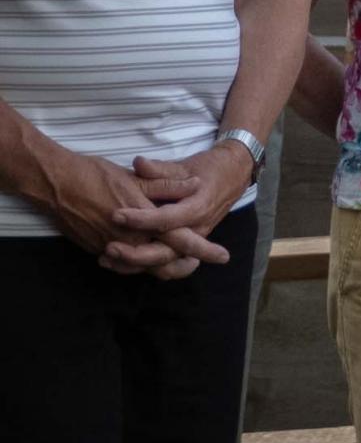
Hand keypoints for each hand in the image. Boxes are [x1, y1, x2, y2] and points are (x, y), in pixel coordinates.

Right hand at [26, 140, 231, 279]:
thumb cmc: (95, 174)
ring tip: (181, 262)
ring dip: (164, 266)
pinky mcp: (97, 249)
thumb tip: (194, 184)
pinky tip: (147, 258)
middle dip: (186, 265)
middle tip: (202, 263)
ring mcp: (112, 247)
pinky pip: (124, 265)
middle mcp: (130, 239)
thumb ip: (165, 184)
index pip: (181, 239)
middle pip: (165, 262)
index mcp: (144, 219)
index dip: (203, 249)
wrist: (55, 184)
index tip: (223, 256)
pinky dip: (138, 265)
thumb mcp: (134, 176)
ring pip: (145, 267)